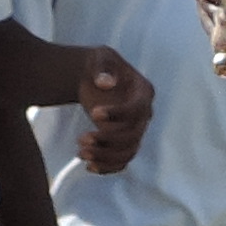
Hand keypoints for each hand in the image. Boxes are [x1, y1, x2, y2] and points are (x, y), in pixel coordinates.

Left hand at [73, 49, 151, 173]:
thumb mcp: (99, 58)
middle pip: (133, 135)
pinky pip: (122, 160)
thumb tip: (106, 82)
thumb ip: (102, 68)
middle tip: (81, 139)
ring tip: (81, 153)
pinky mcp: (125, 142)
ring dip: (106, 156)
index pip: (137, 108)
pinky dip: (108, 167)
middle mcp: (144, 114)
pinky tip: (89, 166)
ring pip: (128, 151)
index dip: (118, 114)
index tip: (93, 113)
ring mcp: (136, 130)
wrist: (92, 79)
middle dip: (108, 140)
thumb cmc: (98, 66)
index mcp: (143, 92)